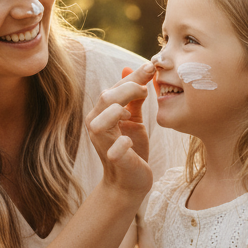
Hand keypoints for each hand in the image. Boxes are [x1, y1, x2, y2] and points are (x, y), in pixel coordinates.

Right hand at [86, 63, 154, 197]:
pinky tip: (129, 141)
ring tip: (132, 113)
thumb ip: (133, 98)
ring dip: (118, 112)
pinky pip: (115, 149)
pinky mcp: (114, 160)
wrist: (130, 182)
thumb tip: (135, 71)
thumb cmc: (131, 149)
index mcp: (101, 114)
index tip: (151, 66)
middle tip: (147, 88)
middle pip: (106, 99)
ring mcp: (103, 144)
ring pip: (101, 122)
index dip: (133, 77)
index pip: (114, 89)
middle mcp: (96, 126)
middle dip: (128, 89)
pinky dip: (123, 143)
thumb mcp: (133, 120)